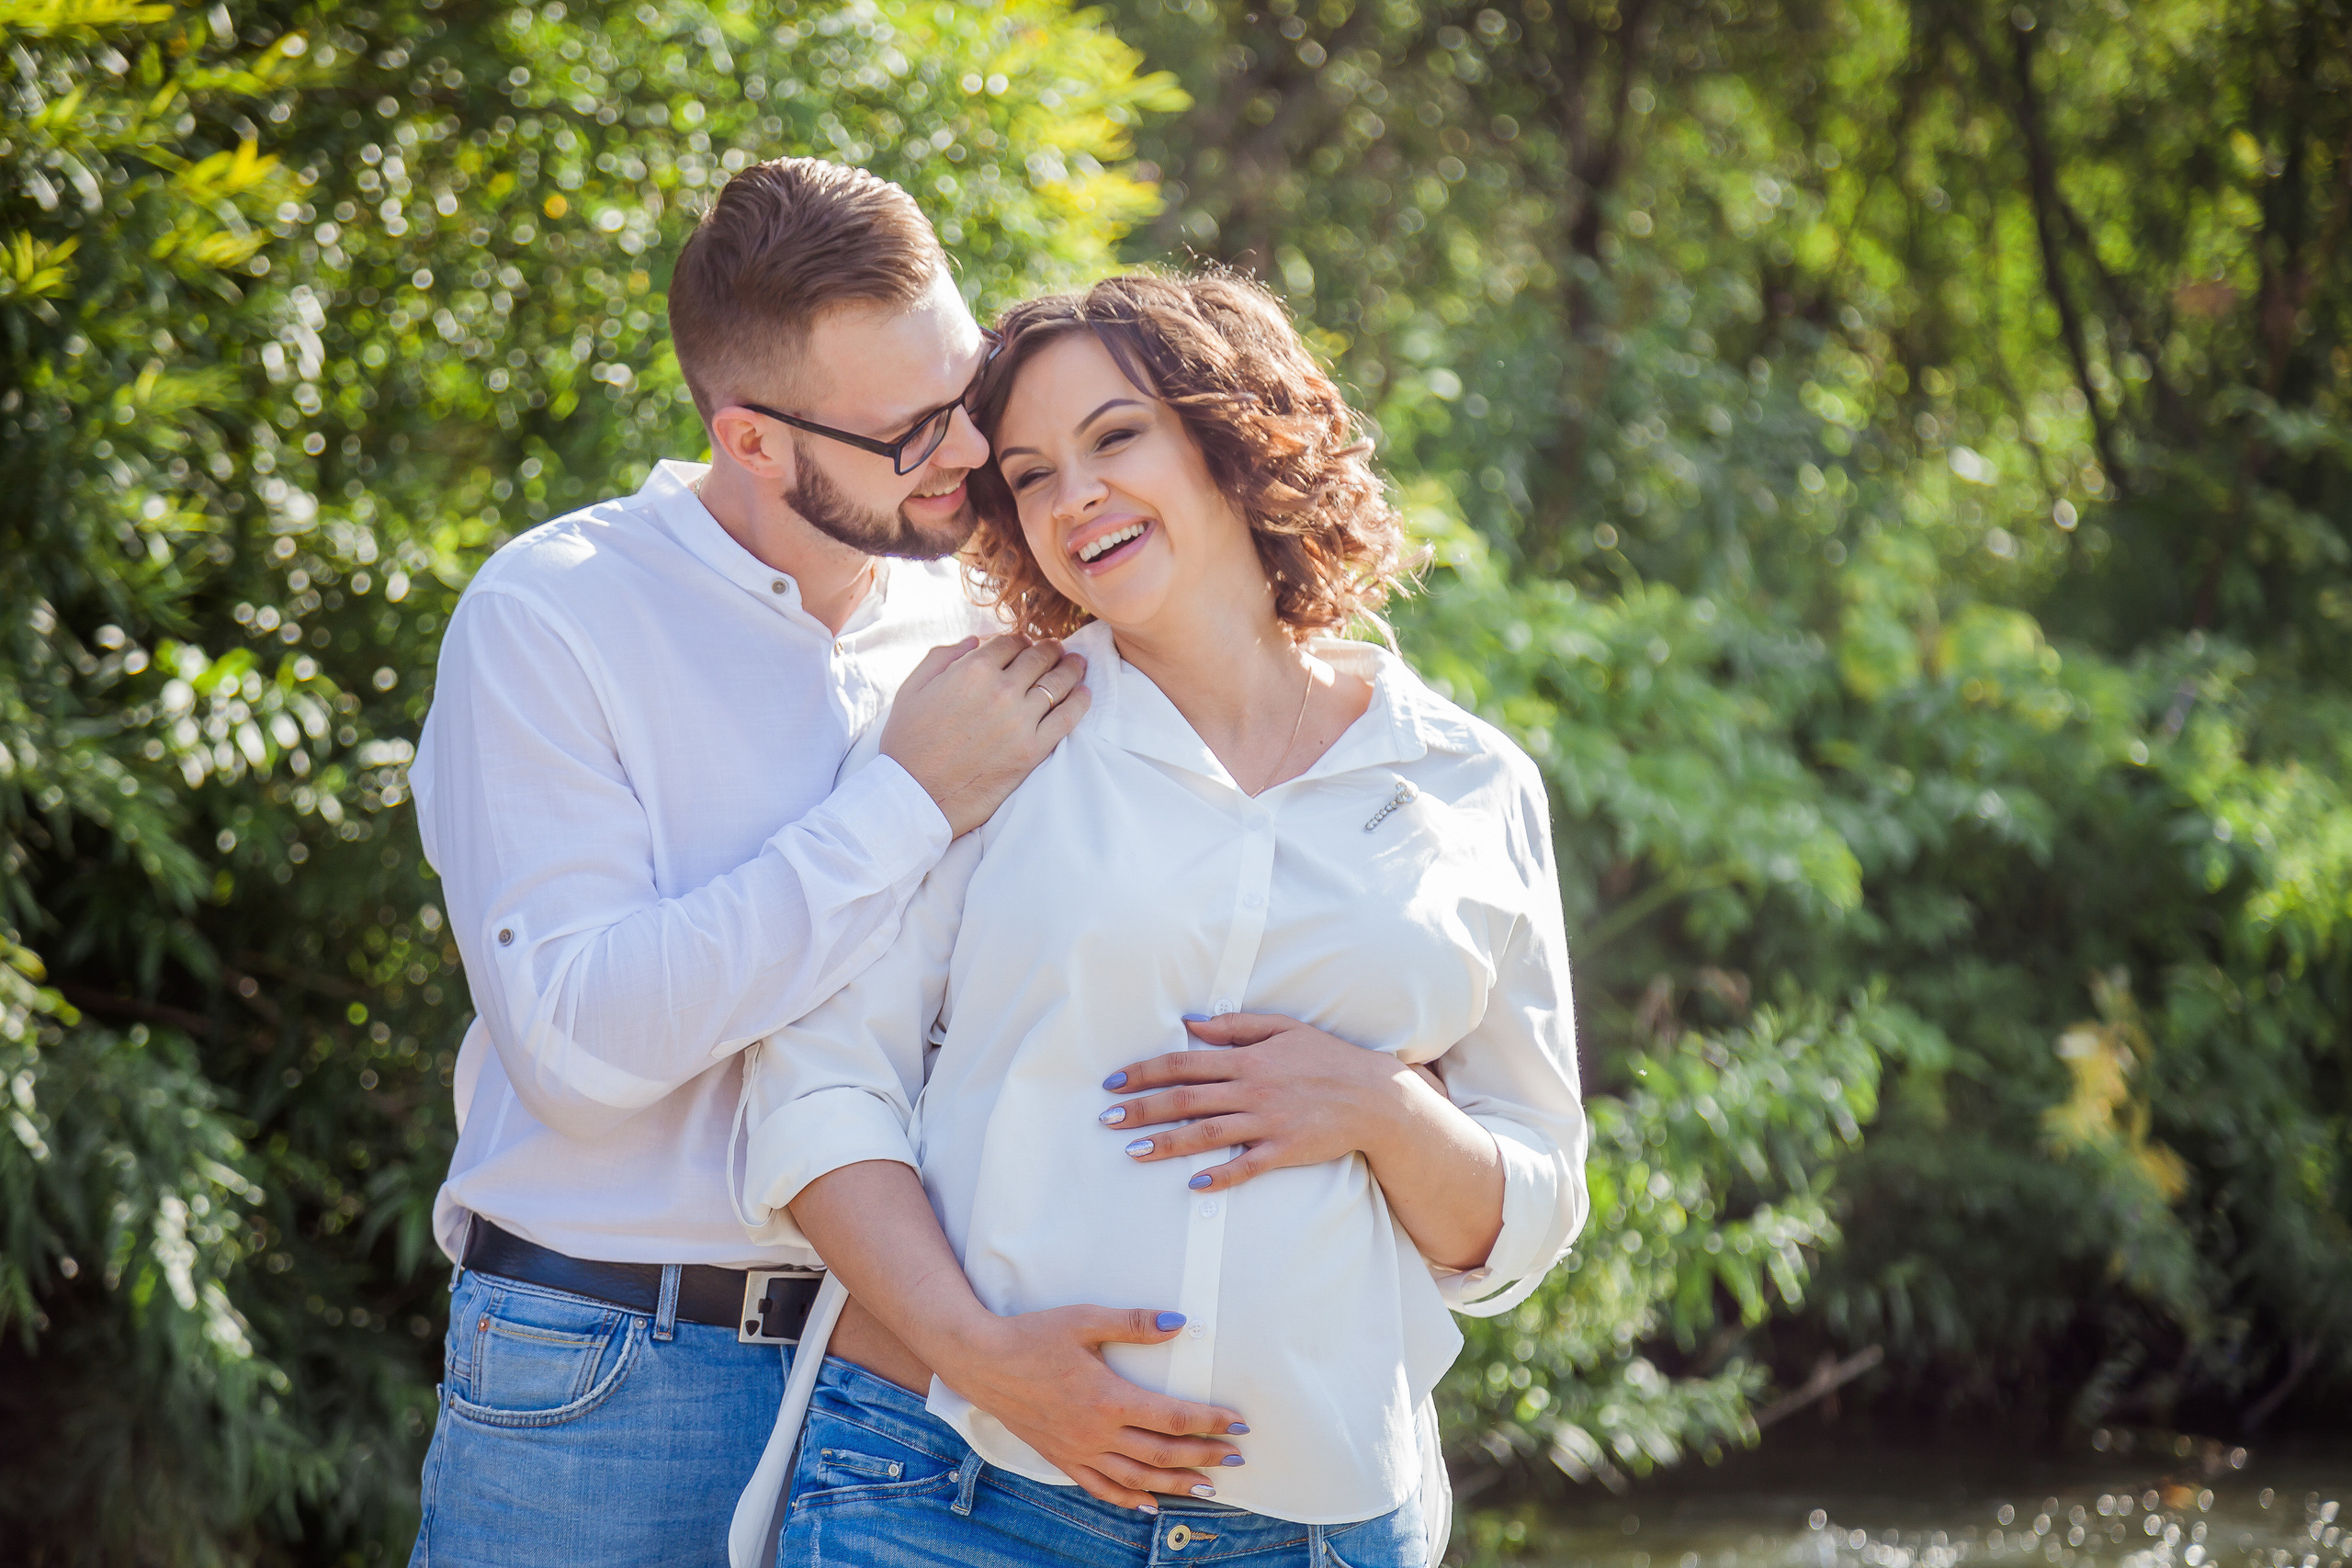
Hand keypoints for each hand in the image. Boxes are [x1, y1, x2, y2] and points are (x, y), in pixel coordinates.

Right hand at [880, 634, 1088, 836]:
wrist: (915, 795)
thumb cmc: (908, 743)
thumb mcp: (912, 688)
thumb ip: (943, 657)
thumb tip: (976, 640)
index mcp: (972, 670)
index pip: (1011, 642)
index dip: (1021, 640)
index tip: (1027, 644)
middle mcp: (1001, 690)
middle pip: (1039, 658)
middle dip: (1050, 650)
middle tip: (1058, 650)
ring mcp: (1020, 721)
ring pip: (1058, 683)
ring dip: (1071, 669)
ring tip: (1077, 665)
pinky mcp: (1033, 750)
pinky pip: (1067, 718)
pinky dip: (1080, 702)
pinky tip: (1084, 694)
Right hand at [935, 1305, 1247, 1510]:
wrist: (981, 1361)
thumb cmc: (1033, 1336)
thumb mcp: (1085, 1320)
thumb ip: (1134, 1322)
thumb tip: (1179, 1322)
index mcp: (1108, 1398)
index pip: (1172, 1417)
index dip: (1210, 1422)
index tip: (1238, 1423)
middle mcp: (1096, 1432)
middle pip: (1162, 1453)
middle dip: (1204, 1457)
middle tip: (1237, 1458)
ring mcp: (1077, 1450)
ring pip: (1136, 1479)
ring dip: (1175, 1484)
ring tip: (1208, 1489)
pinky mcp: (1060, 1457)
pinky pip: (1100, 1488)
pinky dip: (1128, 1500)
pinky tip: (1150, 1504)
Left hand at [1097, 1012, 1418, 1193]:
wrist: (1374, 1096)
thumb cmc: (1326, 1058)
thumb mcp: (1282, 1028)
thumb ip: (1235, 1026)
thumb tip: (1190, 1026)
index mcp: (1247, 1058)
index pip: (1184, 1063)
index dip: (1145, 1072)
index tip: (1114, 1082)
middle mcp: (1252, 1089)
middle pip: (1186, 1099)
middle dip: (1143, 1109)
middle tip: (1107, 1119)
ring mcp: (1268, 1121)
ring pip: (1207, 1133)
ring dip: (1167, 1143)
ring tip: (1134, 1152)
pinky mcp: (1285, 1150)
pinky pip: (1247, 1166)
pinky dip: (1220, 1176)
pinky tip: (1194, 1185)